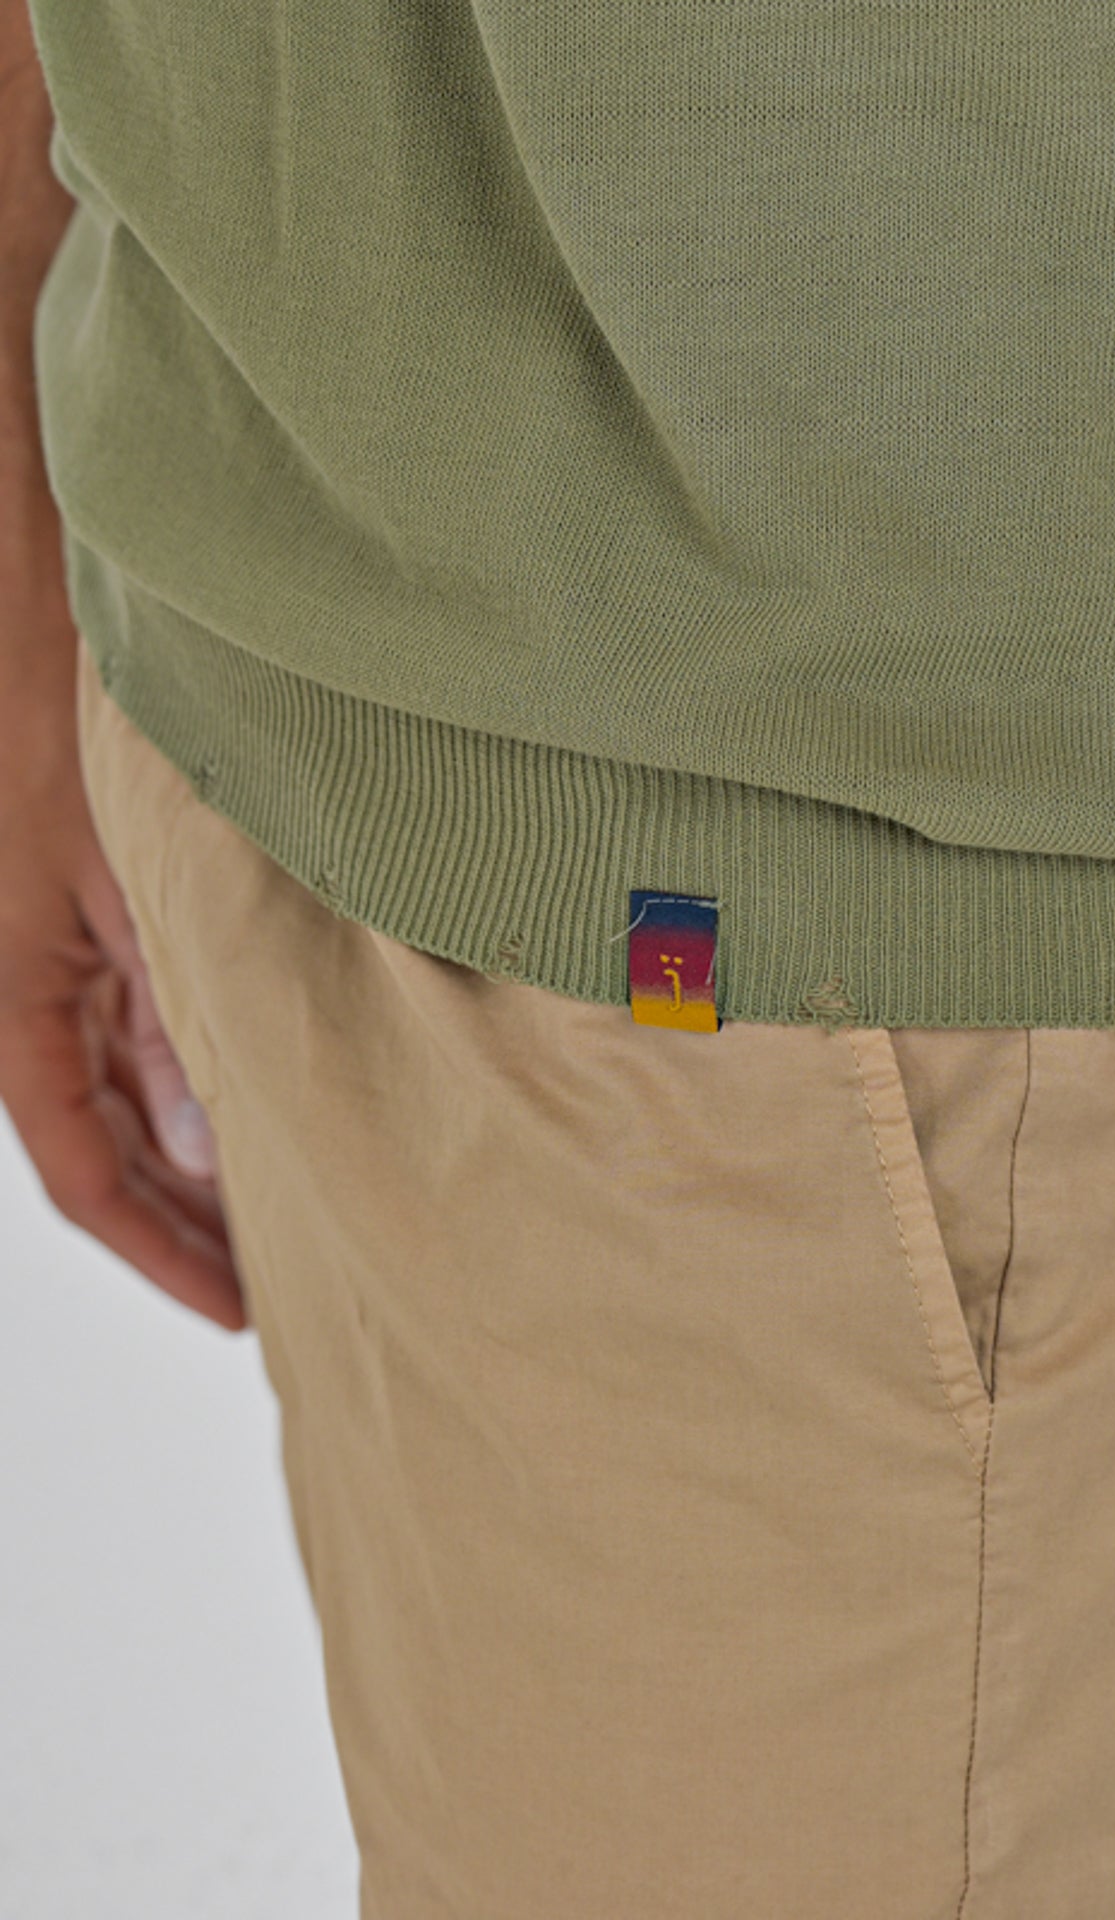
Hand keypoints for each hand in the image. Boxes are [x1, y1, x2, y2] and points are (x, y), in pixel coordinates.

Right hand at [0, 574, 245, 1330]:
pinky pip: (130, 1042)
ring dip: (189, 1163)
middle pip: (108, 1153)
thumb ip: (175, 1016)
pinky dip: (187, 1090)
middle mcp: (29, 1004)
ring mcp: (57, 972)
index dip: (161, 1251)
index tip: (234, 1308)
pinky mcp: (85, 933)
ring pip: (123, 1104)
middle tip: (271, 1282)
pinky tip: (244, 1114)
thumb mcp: (138, 892)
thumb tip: (207, 1144)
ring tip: (272, 1219)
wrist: (29, 620)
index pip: (88, 1174)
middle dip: (183, 1224)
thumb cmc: (63, 733)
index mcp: (19, 1009)